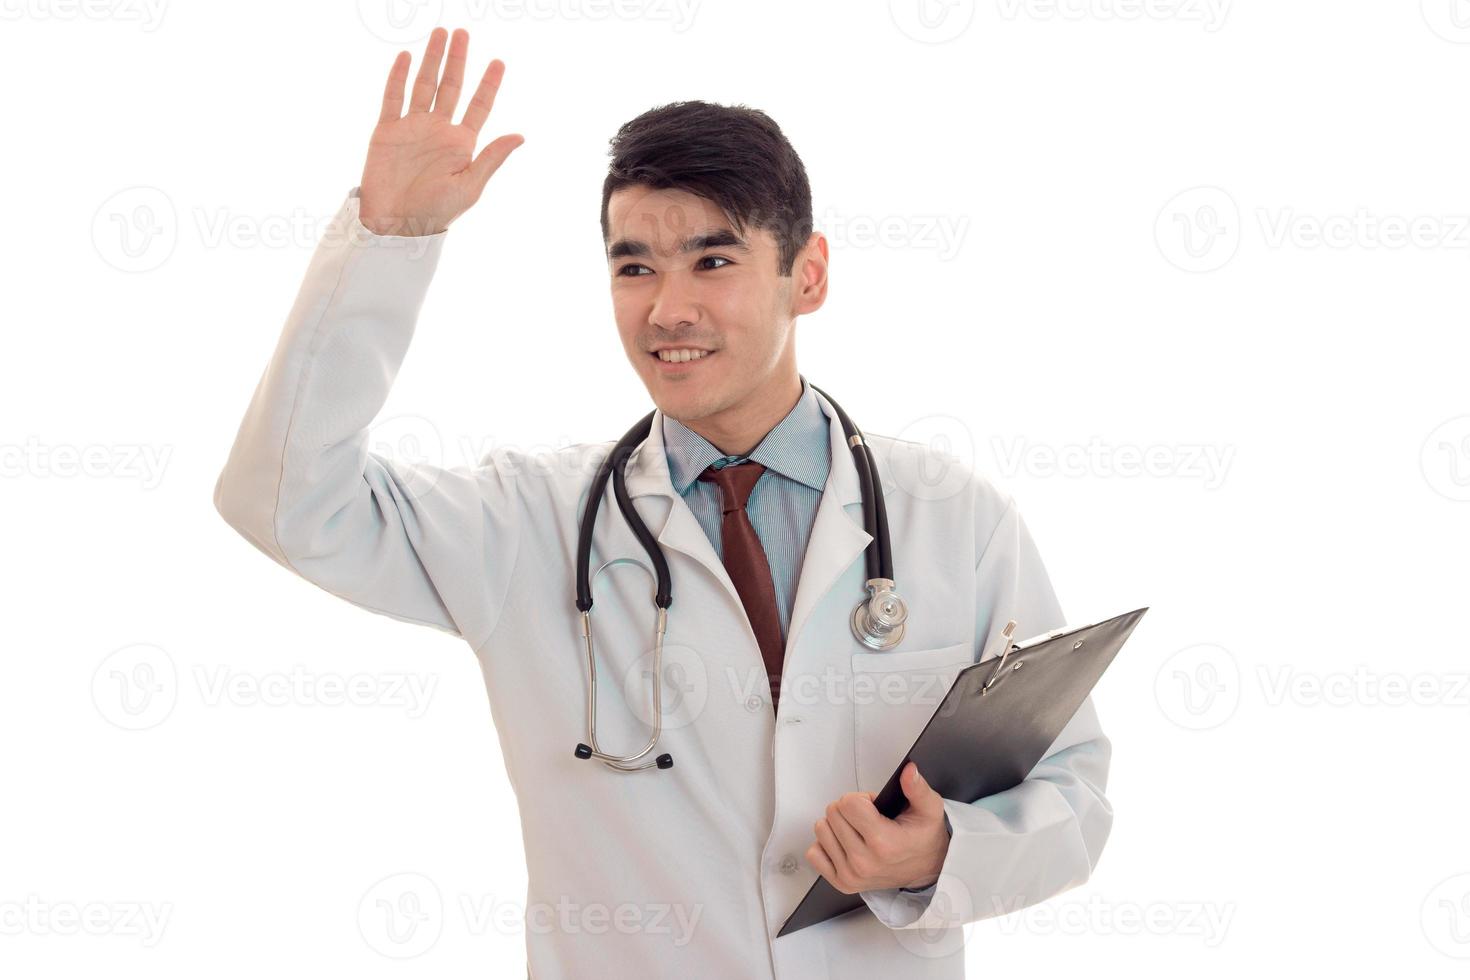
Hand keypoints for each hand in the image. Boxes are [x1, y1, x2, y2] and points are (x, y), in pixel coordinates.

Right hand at [358, 26, 523, 236]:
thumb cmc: (435, 212)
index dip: (489, 84)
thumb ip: (491, 158)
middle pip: (451, 87)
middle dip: (458, 60)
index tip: (499, 62)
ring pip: (424, 85)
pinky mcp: (387, 131)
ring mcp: (413, 128)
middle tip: (462, 32)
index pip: (479, 106)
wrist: (395, 224)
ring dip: (432, 60)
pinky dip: (399, 77)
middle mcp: (439, 130)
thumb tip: (520, 135)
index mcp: (461, 144)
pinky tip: (407, 57)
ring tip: (440, 34)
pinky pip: (394, 98)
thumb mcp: (469, 186)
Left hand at [806, 762, 950, 893]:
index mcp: (883, 843)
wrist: (926, 869)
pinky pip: (814, 853)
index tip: (873, 807)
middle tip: (868, 819)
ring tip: (858, 830)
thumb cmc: (923, 839)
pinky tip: (845, 843)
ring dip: (837, 825)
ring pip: (821, 830)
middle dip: (849, 809)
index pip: (848, 803)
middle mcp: (864, 862)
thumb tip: (908, 771)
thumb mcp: (928, 809)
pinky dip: (827, 845)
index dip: (861, 799)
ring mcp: (851, 875)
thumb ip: (917, 788)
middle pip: (833, 813)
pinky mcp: (842, 883)